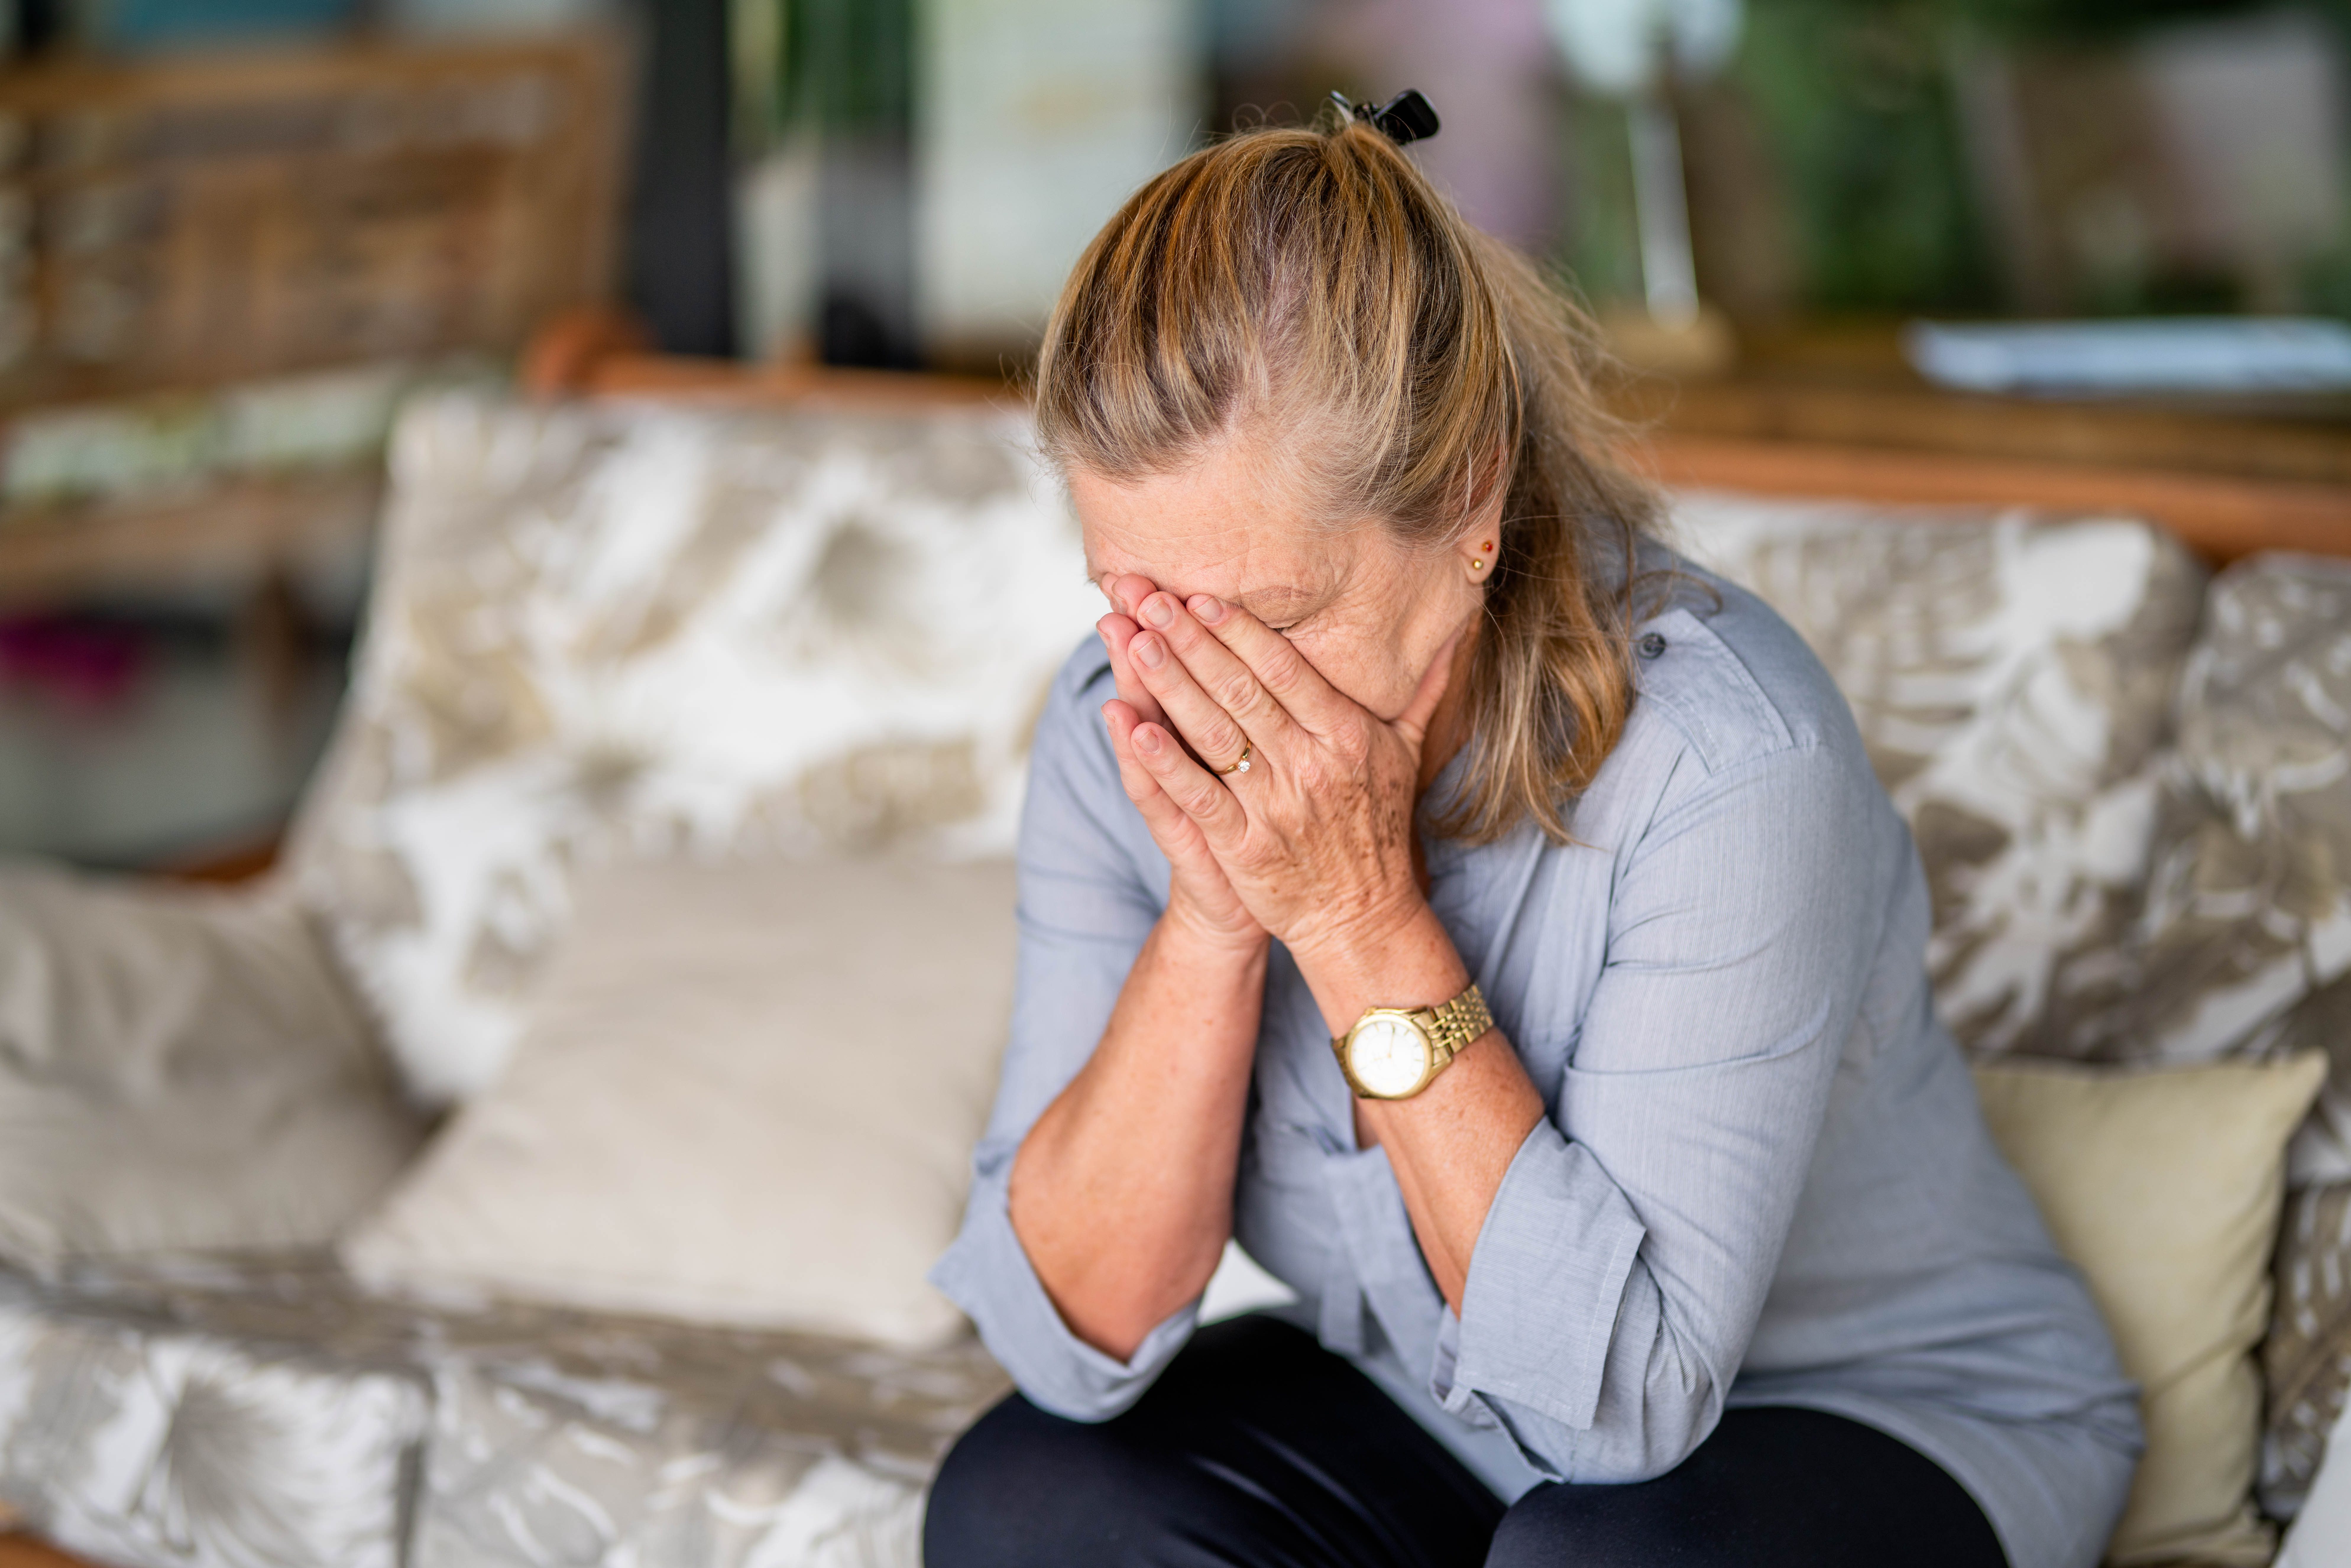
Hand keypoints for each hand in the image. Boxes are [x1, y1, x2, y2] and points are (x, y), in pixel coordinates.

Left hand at [1101, 575, 1459, 968]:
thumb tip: (1454, 634)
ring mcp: (1276, 806)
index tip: (1200, 596)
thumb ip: (1421, 690)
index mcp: (1346, 734)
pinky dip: (1164, 761)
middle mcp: (1311, 764)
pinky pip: (1199, 795)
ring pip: (1214, 733)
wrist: (1363, 916)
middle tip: (1149, 599)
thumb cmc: (1379, 828)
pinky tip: (1133, 728)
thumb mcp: (1407, 753)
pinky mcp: (1246, 847)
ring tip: (1132, 642)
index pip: (1283, 668)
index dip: (1238, 630)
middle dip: (1190, 642)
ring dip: (1170, 685)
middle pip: (1241, 690)